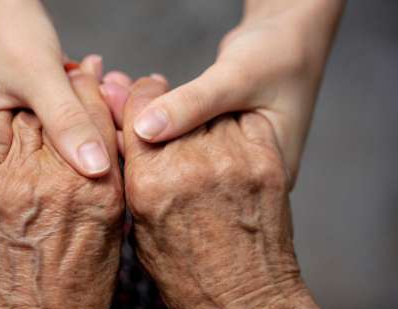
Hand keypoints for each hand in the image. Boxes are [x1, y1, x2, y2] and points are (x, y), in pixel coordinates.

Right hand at [0, 0, 111, 176]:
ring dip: (66, 119)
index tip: (101, 137)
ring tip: (89, 90)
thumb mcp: (42, 76)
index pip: (23, 173)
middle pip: (30, 158)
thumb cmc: (9, 27)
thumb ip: (68, 122)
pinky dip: (58, 109)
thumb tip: (97, 170)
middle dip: (68, 134)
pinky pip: (35, 123)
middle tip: (101, 105)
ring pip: (37, 140)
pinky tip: (74, 88)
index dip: (66, 159)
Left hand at [0, 59, 122, 308]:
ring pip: (30, 119)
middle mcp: (63, 181)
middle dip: (72, 89)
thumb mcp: (110, 238)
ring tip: (44, 92)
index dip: (100, 95)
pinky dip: (2, 120)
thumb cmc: (76, 290)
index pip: (103, 124)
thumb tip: (105, 159)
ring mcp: (20, 182)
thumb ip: (108, 189)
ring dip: (37, 102)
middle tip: (77, 72)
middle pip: (67, 113)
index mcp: (102, 192)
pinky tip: (11, 118)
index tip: (99, 79)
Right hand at [122, 77, 320, 308]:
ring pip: (211, 111)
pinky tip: (229, 142)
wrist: (246, 300)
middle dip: (167, 104)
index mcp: (150, 182)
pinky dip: (236, 125)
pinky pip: (244, 122)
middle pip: (172, 104)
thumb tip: (128, 142)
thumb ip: (135, 180)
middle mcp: (191, 164)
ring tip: (201, 134)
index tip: (142, 94)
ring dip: (203, 116)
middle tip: (169, 109)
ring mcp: (233, 160)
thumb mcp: (143, 232)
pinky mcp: (266, 161)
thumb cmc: (190, 276)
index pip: (138, 111)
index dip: (138, 97)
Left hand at [130, 1, 343, 184]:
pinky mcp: (208, 145)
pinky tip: (122, 91)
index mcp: (255, 177)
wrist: (293, 38)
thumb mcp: (238, 78)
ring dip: (134, 121)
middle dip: (132, 134)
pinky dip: (147, 114)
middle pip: (173, 170)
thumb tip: (145, 129)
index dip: (146, 154)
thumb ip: (194, 103)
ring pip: (167, 152)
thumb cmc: (279, 55)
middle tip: (104, 95)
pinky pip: (171, 136)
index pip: (191, 180)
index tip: (111, 121)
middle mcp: (234, 178)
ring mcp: (221, 163)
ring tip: (109, 88)